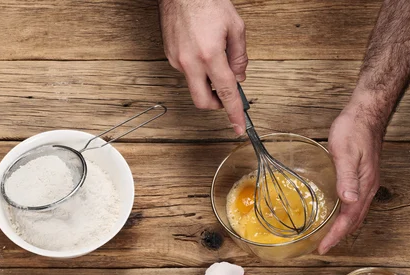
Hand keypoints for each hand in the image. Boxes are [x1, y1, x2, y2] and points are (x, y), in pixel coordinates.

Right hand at [158, 0, 247, 133]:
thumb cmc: (206, 2)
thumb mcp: (235, 27)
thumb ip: (240, 56)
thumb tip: (239, 76)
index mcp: (210, 55)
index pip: (226, 92)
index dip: (234, 112)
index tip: (238, 126)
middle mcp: (191, 62)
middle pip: (203, 101)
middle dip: (216, 104)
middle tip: (226, 97)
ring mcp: (177, 61)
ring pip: (194, 85)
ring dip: (207, 81)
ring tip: (214, 57)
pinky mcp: (170, 56)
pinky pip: (186, 72)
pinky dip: (197, 68)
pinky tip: (201, 50)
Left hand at [318, 98, 383, 253]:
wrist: (365, 113)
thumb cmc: (354, 130)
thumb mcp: (346, 153)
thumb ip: (347, 177)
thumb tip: (348, 200)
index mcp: (364, 185)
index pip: (349, 218)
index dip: (335, 235)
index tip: (323, 248)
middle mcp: (367, 187)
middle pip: (354, 220)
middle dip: (338, 236)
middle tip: (322, 248)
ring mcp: (366, 182)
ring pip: (355, 212)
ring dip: (342, 227)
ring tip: (328, 236)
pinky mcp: (362, 176)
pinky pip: (354, 202)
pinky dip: (344, 213)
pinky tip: (335, 212)